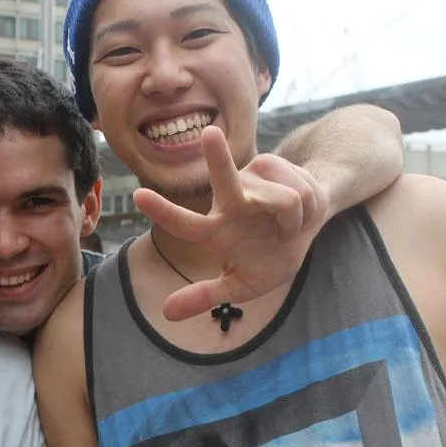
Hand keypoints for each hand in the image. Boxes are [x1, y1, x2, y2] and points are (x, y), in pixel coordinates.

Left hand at [134, 126, 328, 320]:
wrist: (308, 228)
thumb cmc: (270, 256)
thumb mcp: (243, 286)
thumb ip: (207, 296)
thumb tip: (166, 313)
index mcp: (215, 231)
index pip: (186, 223)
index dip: (163, 212)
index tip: (137, 196)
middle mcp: (228, 201)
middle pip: (225, 181)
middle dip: (218, 158)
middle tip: (209, 133)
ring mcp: (249, 180)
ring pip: (283, 202)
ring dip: (295, 221)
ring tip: (289, 227)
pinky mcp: (272, 165)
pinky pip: (300, 193)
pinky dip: (306, 210)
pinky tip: (300, 209)